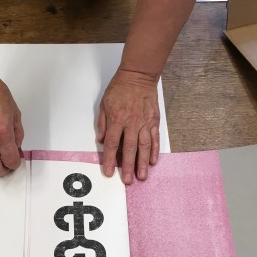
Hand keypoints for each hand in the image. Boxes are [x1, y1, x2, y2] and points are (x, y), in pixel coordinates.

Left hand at [97, 69, 159, 183]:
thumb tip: (102, 141)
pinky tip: (153, 161)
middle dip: (128, 167)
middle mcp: (131, 123)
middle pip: (129, 149)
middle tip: (128, 181)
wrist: (138, 76)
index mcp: (117, 120)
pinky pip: (154, 138)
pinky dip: (154, 151)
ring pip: (144, 147)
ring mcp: (144, 123)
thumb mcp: (104, 104)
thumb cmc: (120, 89)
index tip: (109, 172)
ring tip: (142, 176)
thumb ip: (102, 124)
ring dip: (143, 163)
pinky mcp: (154, 121)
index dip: (110, 160)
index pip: (113, 144)